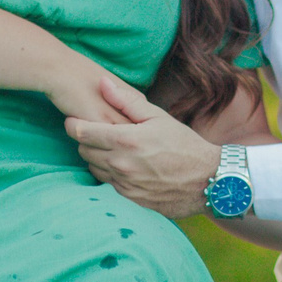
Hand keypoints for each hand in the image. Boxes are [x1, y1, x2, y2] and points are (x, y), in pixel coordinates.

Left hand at [64, 79, 220, 218]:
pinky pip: (108, 183)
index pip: (81, 132)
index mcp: (126, 140)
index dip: (73, 124)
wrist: (208, 180)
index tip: (74, 120)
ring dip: (97, 158)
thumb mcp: (158, 117)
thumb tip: (102, 83)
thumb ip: (127, 101)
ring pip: (93, 168)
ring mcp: (124, 184)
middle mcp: (121, 164)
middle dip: (86, 140)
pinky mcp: (130, 198)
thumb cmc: (184, 144)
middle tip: (98, 132)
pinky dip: (111, 173)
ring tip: (113, 149)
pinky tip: (125, 165)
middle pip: (83, 151)